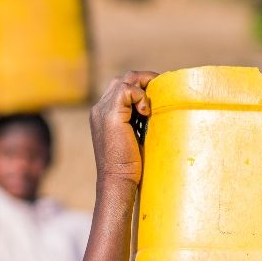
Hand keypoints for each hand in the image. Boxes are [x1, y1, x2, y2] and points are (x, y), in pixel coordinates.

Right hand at [90, 71, 157, 187]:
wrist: (117, 180)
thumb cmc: (129, 166)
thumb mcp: (134, 138)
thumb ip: (138, 122)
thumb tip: (157, 113)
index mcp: (104, 115)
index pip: (121, 88)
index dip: (140, 88)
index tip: (158, 96)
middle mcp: (99, 110)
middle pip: (122, 79)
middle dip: (144, 80)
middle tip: (162, 90)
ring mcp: (103, 111)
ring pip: (124, 80)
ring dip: (144, 86)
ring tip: (156, 100)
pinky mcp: (111, 115)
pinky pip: (127, 89)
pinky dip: (140, 96)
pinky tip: (146, 113)